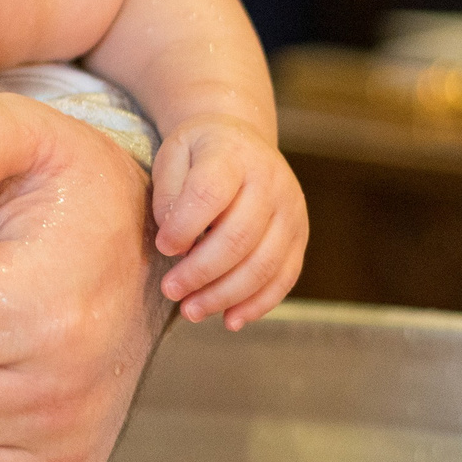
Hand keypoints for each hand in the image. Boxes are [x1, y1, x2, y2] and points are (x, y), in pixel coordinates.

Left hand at [150, 115, 306, 328]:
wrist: (243, 142)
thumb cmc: (200, 153)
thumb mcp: (174, 154)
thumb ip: (169, 193)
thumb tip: (174, 243)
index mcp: (233, 155)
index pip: (210, 193)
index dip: (185, 226)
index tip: (162, 247)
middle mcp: (270, 182)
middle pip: (239, 237)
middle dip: (201, 271)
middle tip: (170, 290)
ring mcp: (291, 211)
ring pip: (263, 264)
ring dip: (226, 295)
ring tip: (191, 311)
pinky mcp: (299, 236)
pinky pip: (284, 278)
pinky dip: (258, 304)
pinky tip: (230, 320)